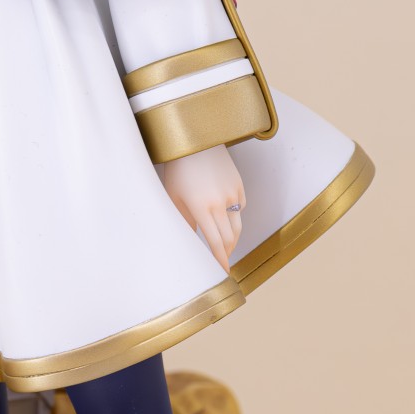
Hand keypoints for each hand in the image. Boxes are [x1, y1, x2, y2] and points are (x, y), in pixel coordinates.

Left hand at [161, 146, 245, 270]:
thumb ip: (184, 221)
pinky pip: (240, 208)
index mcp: (201, 207)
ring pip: (238, 225)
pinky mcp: (239, 184)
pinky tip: (224, 217)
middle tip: (221, 261)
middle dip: (226, 253)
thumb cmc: (179, 169)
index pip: (215, 242)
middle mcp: (220, 202)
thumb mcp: (175, 196)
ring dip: (232, 239)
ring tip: (224, 245)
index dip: (220, 260)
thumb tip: (190, 241)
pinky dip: (234, 217)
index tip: (223, 272)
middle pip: (230, 238)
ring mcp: (232, 192)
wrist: (195, 140)